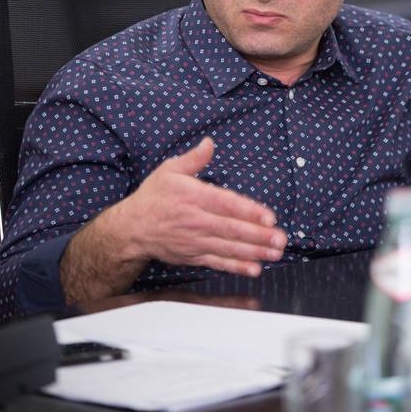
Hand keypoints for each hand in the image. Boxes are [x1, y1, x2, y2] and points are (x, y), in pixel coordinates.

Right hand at [108, 137, 287, 276]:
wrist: (131, 229)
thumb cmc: (153, 197)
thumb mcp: (169, 170)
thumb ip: (193, 159)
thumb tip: (209, 143)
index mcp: (193, 197)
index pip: (226, 204)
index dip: (249, 211)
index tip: (268, 217)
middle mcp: (197, 221)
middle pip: (232, 229)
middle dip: (258, 236)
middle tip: (280, 239)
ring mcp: (196, 241)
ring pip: (229, 247)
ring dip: (254, 251)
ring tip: (275, 253)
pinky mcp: (194, 256)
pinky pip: (218, 262)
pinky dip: (237, 267)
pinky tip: (254, 268)